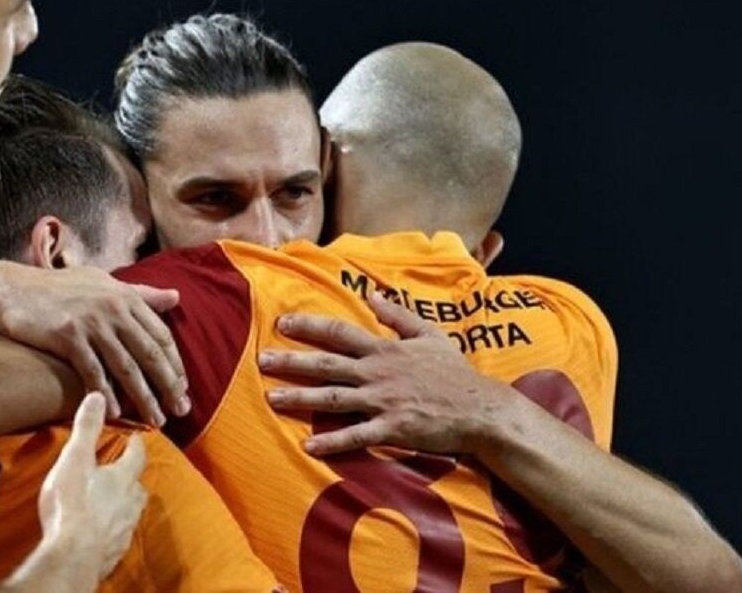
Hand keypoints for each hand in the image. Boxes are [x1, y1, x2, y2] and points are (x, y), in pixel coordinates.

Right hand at [0, 259, 189, 424]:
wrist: (12, 289)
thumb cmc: (60, 288)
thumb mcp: (104, 282)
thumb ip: (141, 293)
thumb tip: (176, 296)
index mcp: (126, 296)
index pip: (162, 335)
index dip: (175, 364)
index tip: (183, 388)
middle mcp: (114, 309)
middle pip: (151, 354)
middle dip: (169, 385)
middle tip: (180, 411)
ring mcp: (91, 323)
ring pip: (127, 367)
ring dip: (144, 397)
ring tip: (155, 420)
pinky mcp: (68, 337)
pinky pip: (93, 371)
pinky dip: (106, 394)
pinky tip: (115, 414)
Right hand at [39, 393, 148, 581]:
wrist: (72, 558)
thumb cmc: (72, 505)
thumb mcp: (75, 458)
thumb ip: (87, 428)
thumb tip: (97, 396)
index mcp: (123, 479)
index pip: (137, 455)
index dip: (136, 444)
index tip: (136, 437)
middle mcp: (130, 504)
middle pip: (137, 487)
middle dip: (131, 477)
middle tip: (121, 471)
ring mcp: (123, 530)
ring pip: (130, 513)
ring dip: (122, 505)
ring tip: (110, 501)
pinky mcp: (113, 553)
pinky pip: (117, 536)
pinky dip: (111, 530)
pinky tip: (100, 531)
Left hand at [260, 293, 517, 455]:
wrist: (480, 409)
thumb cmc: (454, 373)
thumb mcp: (430, 334)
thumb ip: (398, 315)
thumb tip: (372, 294)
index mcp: (384, 350)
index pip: (339, 332)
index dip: (309, 326)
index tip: (282, 323)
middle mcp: (377, 373)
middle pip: (326, 364)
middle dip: (291, 361)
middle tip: (261, 359)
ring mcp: (382, 401)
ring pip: (333, 398)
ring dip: (300, 398)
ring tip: (271, 398)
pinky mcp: (392, 428)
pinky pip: (356, 435)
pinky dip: (332, 442)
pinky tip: (308, 446)